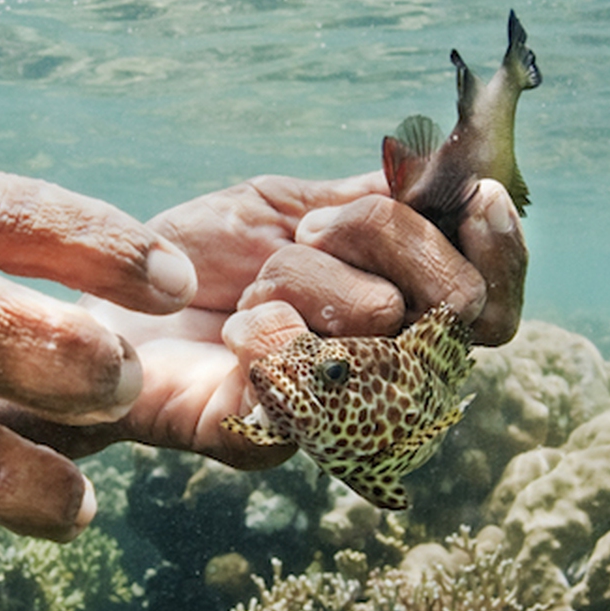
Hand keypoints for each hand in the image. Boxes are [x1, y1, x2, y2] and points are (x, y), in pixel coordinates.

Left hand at [66, 172, 526, 465]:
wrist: (104, 308)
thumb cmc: (198, 260)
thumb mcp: (291, 205)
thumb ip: (374, 196)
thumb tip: (458, 168)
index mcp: (400, 316)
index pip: (495, 300)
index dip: (506, 251)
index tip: (483, 193)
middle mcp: (385, 375)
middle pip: (454, 302)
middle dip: (384, 235)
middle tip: (310, 231)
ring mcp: (334, 415)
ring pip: (378, 321)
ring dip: (304, 275)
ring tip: (252, 285)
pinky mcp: (269, 442)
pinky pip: (304, 376)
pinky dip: (266, 328)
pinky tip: (236, 329)